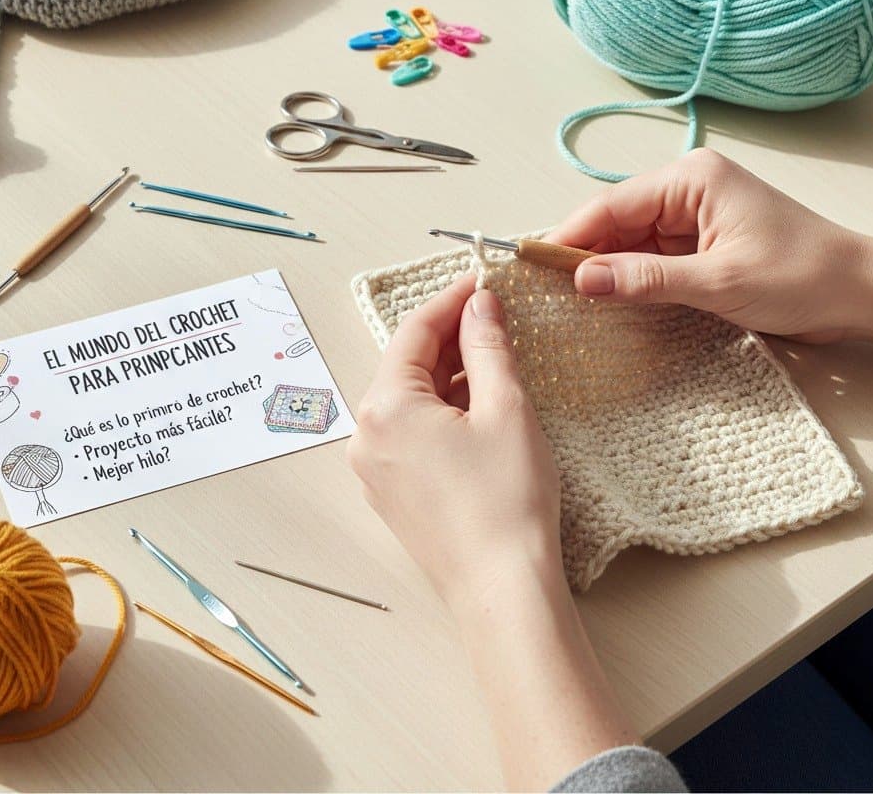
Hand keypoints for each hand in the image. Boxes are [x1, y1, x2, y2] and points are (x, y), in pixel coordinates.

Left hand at [348, 278, 640, 789]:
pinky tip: (477, 408)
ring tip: (494, 360)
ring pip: (409, 400)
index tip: (482, 281)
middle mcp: (366, 435)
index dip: (451, 301)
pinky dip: (440, 412)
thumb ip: (488, 346)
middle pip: (407, 365)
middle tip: (494, 318)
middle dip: (450, 339)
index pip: (414, 332)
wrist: (502, 590)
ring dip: (448, 376)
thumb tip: (481, 304)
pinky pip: (410, 434)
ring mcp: (374, 469)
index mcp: (385, 407)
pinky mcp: (391, 494)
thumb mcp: (506, 408)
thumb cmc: (506, 499)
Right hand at [548, 148, 872, 342]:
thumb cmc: (803, 276)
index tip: (535, 264)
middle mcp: (688, 189)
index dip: (571, 236)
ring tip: (573, 299)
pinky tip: (612, 296)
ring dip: (608, 268)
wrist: (858, 293)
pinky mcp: (700, 241)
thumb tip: (583, 280)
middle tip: (550, 290)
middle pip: (616, 221)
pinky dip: (632, 276)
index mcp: (692, 180)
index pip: (613, 205)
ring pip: (630, 240)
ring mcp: (694, 215)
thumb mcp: (718, 283)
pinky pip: (651, 255)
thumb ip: (645, 280)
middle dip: (586, 254)